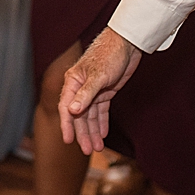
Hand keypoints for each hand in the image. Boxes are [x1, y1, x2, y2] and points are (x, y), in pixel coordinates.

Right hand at [58, 28, 141, 153]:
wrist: (128, 43)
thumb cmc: (109, 55)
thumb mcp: (98, 76)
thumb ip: (85, 94)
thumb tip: (72, 111)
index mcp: (73, 82)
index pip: (66, 107)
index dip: (67, 125)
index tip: (68, 140)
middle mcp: (80, 87)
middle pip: (79, 115)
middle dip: (83, 133)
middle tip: (88, 150)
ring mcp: (93, 90)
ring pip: (90, 115)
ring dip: (92, 131)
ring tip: (96, 148)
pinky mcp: (106, 91)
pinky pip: (101, 111)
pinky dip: (101, 123)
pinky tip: (103, 135)